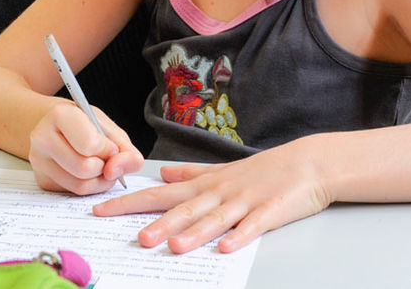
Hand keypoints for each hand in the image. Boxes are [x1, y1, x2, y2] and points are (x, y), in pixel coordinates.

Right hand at [29, 101, 143, 195]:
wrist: (57, 125)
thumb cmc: (85, 124)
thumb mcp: (109, 128)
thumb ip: (125, 150)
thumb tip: (118, 171)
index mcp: (60, 115)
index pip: (90, 145)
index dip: (108, 150)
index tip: (109, 145)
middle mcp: (43, 137)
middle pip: (85, 168)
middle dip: (104, 167)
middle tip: (104, 157)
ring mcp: (38, 160)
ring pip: (79, 185)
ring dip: (99, 180)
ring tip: (98, 165)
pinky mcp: (42, 179)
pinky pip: (73, 193)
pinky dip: (88, 186)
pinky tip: (87, 173)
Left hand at [93, 142, 333, 253]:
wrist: (308, 162)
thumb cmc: (265, 170)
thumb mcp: (222, 170)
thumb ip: (191, 174)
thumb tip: (162, 175)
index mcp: (206, 185)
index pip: (161, 194)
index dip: (131, 202)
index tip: (101, 210)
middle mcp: (220, 193)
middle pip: (185, 209)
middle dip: (160, 224)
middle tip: (137, 239)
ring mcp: (245, 202)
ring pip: (216, 219)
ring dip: (195, 233)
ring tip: (174, 246)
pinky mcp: (271, 212)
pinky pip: (254, 226)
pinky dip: (241, 237)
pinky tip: (227, 248)